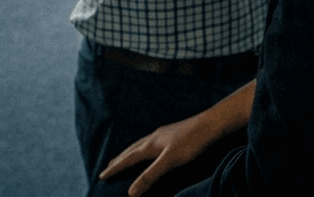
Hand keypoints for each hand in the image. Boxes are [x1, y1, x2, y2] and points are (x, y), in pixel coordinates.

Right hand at [99, 115, 217, 196]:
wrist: (211, 124)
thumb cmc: (191, 142)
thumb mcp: (169, 162)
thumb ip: (150, 176)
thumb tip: (130, 192)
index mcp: (150, 145)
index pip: (127, 159)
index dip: (115, 168)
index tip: (101, 176)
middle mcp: (154, 137)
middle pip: (132, 150)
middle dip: (119, 159)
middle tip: (109, 166)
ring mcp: (164, 134)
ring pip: (142, 144)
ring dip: (131, 152)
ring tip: (127, 156)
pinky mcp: (173, 134)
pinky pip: (152, 142)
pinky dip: (144, 148)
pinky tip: (152, 148)